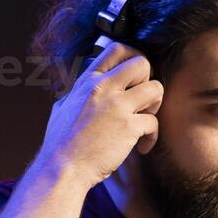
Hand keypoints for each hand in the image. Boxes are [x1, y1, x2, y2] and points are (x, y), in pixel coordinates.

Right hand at [35, 41, 162, 188]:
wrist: (62, 168)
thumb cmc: (60, 143)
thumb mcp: (63, 106)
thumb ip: (76, 94)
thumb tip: (79, 90)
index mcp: (88, 81)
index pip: (117, 50)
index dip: (133, 58)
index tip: (136, 76)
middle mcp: (103, 87)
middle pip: (142, 63)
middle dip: (148, 80)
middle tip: (141, 101)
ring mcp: (116, 106)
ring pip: (156, 88)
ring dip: (155, 106)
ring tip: (144, 121)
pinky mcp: (128, 127)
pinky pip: (154, 123)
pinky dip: (151, 137)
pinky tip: (141, 147)